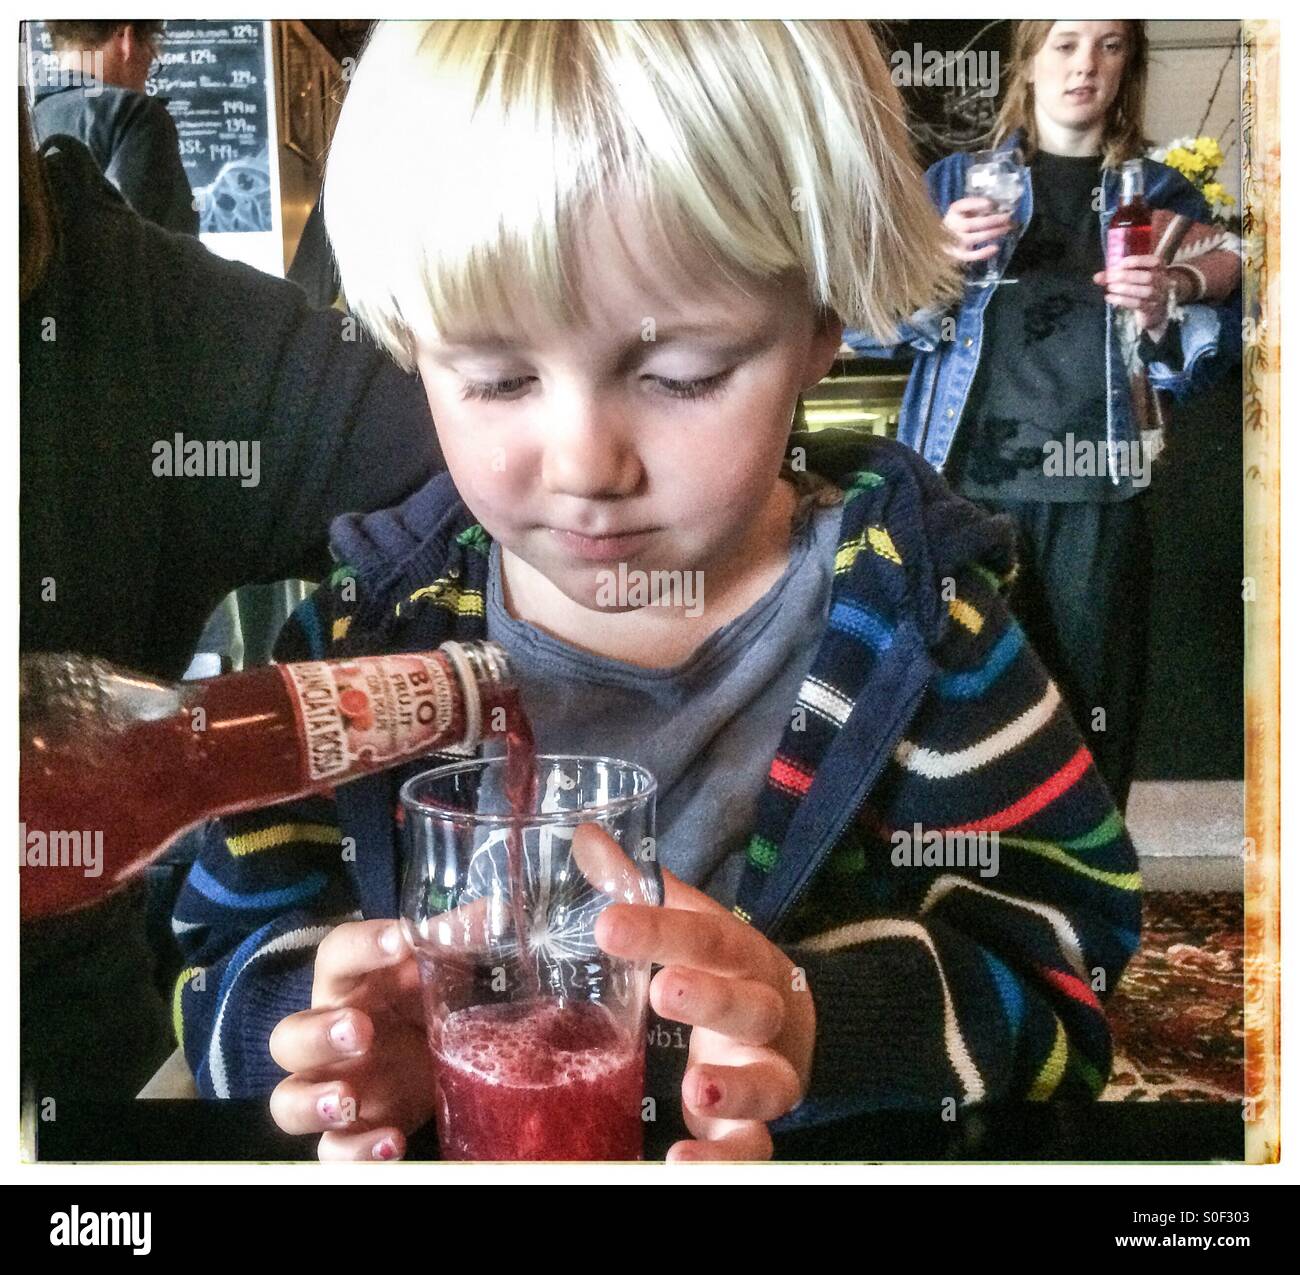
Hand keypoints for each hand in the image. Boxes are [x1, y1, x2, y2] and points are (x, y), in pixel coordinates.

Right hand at [268, 920, 432, 1160]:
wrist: (428, 1060)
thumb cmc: (421, 1004)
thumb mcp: (437, 973)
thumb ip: (456, 941)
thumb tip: (492, 911)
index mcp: (349, 986)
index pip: (336, 955)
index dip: (363, 944)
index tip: (400, 939)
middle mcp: (328, 1037)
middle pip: (290, 1036)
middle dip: (319, 1034)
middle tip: (360, 1030)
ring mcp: (334, 1089)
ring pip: (288, 1101)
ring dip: (314, 1102)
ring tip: (349, 1100)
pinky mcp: (350, 1133)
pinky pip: (331, 1154)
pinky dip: (355, 1154)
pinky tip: (391, 1143)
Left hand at [591, 831, 816, 1162]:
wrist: (796, 1028)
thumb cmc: (721, 970)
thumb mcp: (688, 926)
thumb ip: (637, 886)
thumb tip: (583, 834)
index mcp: (741, 956)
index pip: (709, 935)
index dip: (663, 927)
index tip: (609, 923)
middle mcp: (763, 1014)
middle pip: (750, 1004)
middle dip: (711, 998)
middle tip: (664, 990)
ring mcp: (767, 1074)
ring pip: (769, 1082)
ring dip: (736, 1086)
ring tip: (698, 1087)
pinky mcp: (758, 1128)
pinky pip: (754, 1150)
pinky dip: (724, 1162)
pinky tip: (681, 1161)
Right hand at [942, 196, 1014, 262]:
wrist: (945, 239)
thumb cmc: (961, 221)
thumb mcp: (966, 209)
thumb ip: (977, 206)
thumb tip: (995, 205)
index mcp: (953, 212)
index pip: (961, 206)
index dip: (975, 204)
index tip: (990, 203)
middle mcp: (951, 226)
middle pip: (969, 225)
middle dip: (990, 221)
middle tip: (1007, 218)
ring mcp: (953, 242)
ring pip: (971, 239)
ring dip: (990, 234)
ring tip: (1006, 229)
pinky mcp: (957, 255)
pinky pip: (969, 256)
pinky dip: (982, 253)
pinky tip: (995, 248)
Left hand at [1093, 254, 1172, 332]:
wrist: (1153, 310)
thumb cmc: (1139, 288)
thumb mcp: (1131, 278)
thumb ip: (1114, 275)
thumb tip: (1096, 277)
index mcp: (1159, 268)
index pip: (1153, 261)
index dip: (1136, 261)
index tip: (1119, 264)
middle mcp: (1162, 281)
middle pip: (1148, 277)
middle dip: (1126, 276)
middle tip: (1110, 278)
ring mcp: (1158, 295)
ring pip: (1144, 291)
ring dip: (1124, 288)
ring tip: (1110, 288)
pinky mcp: (1151, 308)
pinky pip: (1137, 304)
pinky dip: (1121, 300)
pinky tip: (1109, 297)